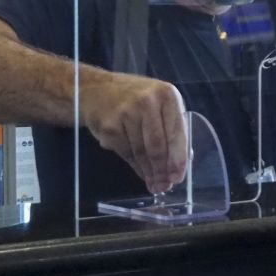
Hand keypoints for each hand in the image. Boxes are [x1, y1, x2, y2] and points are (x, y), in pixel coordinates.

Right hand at [82, 73, 188, 194]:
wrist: (97, 89)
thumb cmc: (134, 98)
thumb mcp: (158, 102)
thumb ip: (170, 125)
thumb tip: (177, 164)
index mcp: (166, 94)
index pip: (175, 132)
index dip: (177, 159)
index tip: (178, 177)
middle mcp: (146, 101)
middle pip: (157, 146)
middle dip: (162, 171)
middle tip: (165, 186)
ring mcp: (125, 113)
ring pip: (141, 152)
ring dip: (148, 172)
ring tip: (154, 184)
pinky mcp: (109, 127)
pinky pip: (126, 153)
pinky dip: (135, 166)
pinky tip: (140, 172)